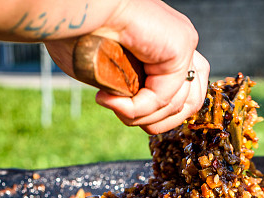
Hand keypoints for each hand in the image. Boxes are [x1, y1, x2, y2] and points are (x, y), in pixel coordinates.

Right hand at [45, 0, 208, 133]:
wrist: (75, 7)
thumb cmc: (77, 32)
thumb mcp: (106, 72)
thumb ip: (127, 93)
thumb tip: (130, 111)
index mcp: (165, 48)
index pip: (182, 93)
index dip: (155, 114)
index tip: (122, 111)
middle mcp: (178, 44)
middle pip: (188, 102)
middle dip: (155, 121)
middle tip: (121, 113)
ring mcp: (183, 43)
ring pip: (178, 104)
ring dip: (141, 117)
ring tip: (113, 105)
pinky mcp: (181, 45)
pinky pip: (164, 96)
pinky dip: (137, 108)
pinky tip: (112, 100)